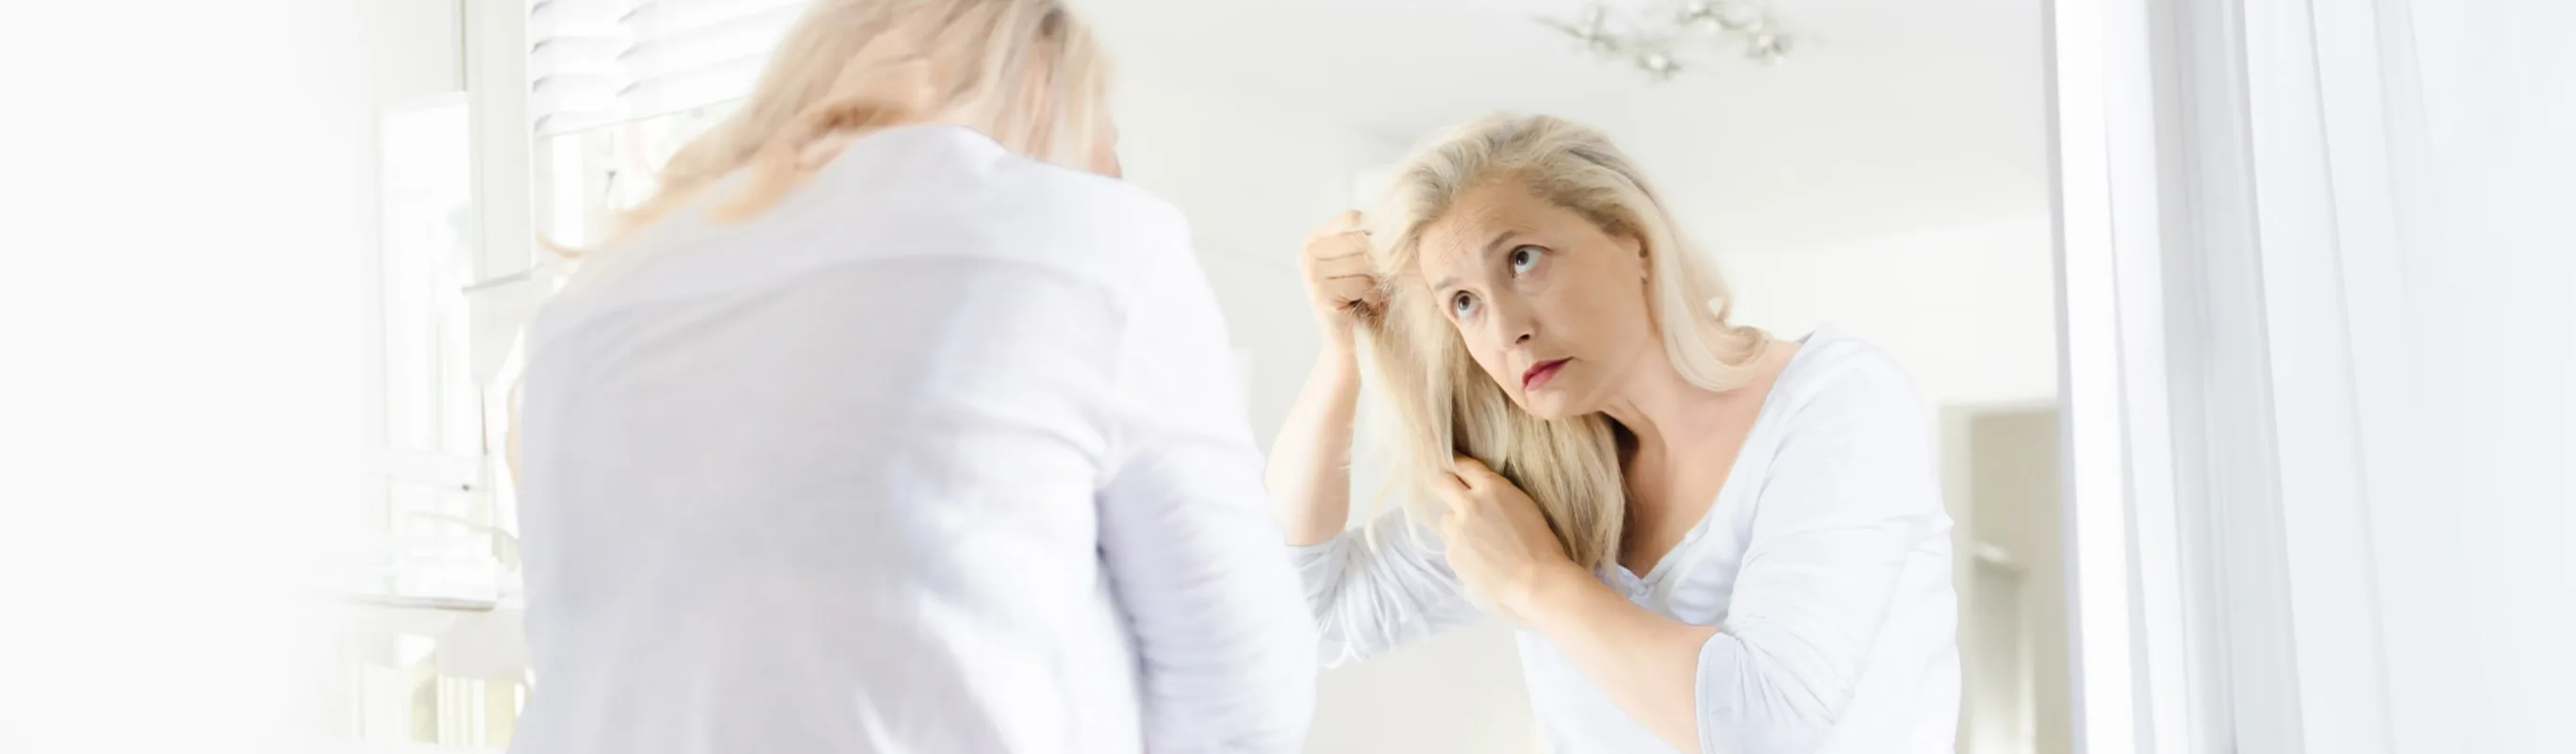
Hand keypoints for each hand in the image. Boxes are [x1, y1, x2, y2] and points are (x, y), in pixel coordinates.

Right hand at [1297, 210, 1383, 355]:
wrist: (1349, 345)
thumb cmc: (1362, 299)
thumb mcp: (1363, 261)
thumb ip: (1369, 237)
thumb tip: (1400, 217)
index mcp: (1314, 239)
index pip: (1353, 217)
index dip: (1376, 234)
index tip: (1386, 254)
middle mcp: (1307, 253)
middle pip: (1361, 239)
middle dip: (1381, 261)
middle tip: (1383, 281)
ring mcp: (1310, 274)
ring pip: (1365, 261)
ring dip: (1379, 281)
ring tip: (1374, 295)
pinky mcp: (1320, 294)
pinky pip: (1362, 283)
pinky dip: (1374, 296)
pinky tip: (1369, 306)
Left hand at [1433, 457, 1586, 621]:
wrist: (1536, 581)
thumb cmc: (1541, 545)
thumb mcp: (1523, 505)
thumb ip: (1497, 495)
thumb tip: (1479, 493)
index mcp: (1492, 488)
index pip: (1464, 465)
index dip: (1459, 466)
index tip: (1457, 470)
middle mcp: (1469, 504)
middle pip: (1441, 482)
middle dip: (1445, 486)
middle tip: (1451, 495)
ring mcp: (1457, 529)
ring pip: (1446, 519)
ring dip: (1456, 525)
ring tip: (1478, 542)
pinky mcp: (1452, 553)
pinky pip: (1451, 545)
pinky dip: (1462, 550)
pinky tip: (1481, 560)